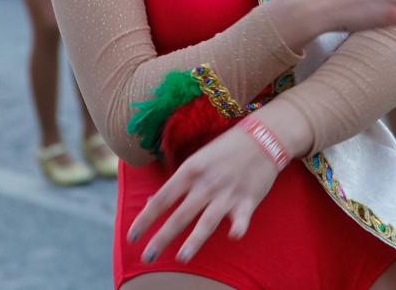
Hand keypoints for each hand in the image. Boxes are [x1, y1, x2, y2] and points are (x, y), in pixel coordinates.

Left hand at [128, 121, 278, 262]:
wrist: (262, 137)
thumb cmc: (224, 150)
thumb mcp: (196, 161)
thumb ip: (177, 184)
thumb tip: (150, 202)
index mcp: (190, 170)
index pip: (162, 199)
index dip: (145, 219)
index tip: (132, 236)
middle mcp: (206, 183)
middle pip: (180, 214)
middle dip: (162, 237)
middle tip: (147, 257)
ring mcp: (227, 192)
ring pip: (207, 220)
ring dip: (194, 240)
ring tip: (181, 258)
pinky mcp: (248, 200)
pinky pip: (241, 218)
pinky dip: (238, 226)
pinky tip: (233, 236)